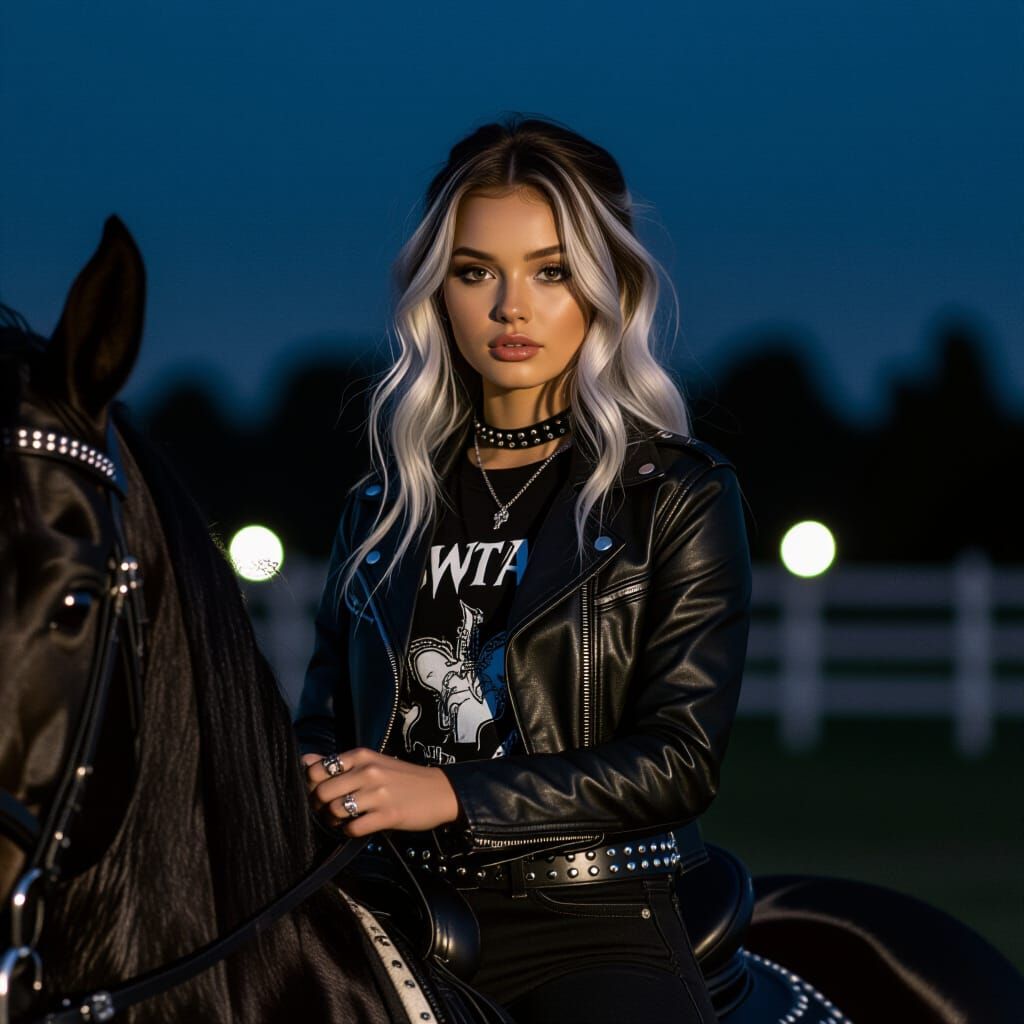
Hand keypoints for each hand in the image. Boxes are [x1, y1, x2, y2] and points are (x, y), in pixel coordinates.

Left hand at [300, 748, 460, 836]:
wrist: (439, 791)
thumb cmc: (402, 777)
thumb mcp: (371, 762)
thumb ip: (339, 763)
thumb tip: (305, 760)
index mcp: (362, 755)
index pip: (318, 769)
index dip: (312, 784)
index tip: (319, 791)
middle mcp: (368, 771)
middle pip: (322, 792)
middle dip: (320, 805)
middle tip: (328, 810)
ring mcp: (378, 794)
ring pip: (335, 810)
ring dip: (334, 820)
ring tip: (343, 819)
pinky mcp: (387, 815)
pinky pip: (353, 828)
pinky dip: (350, 831)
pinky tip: (358, 826)